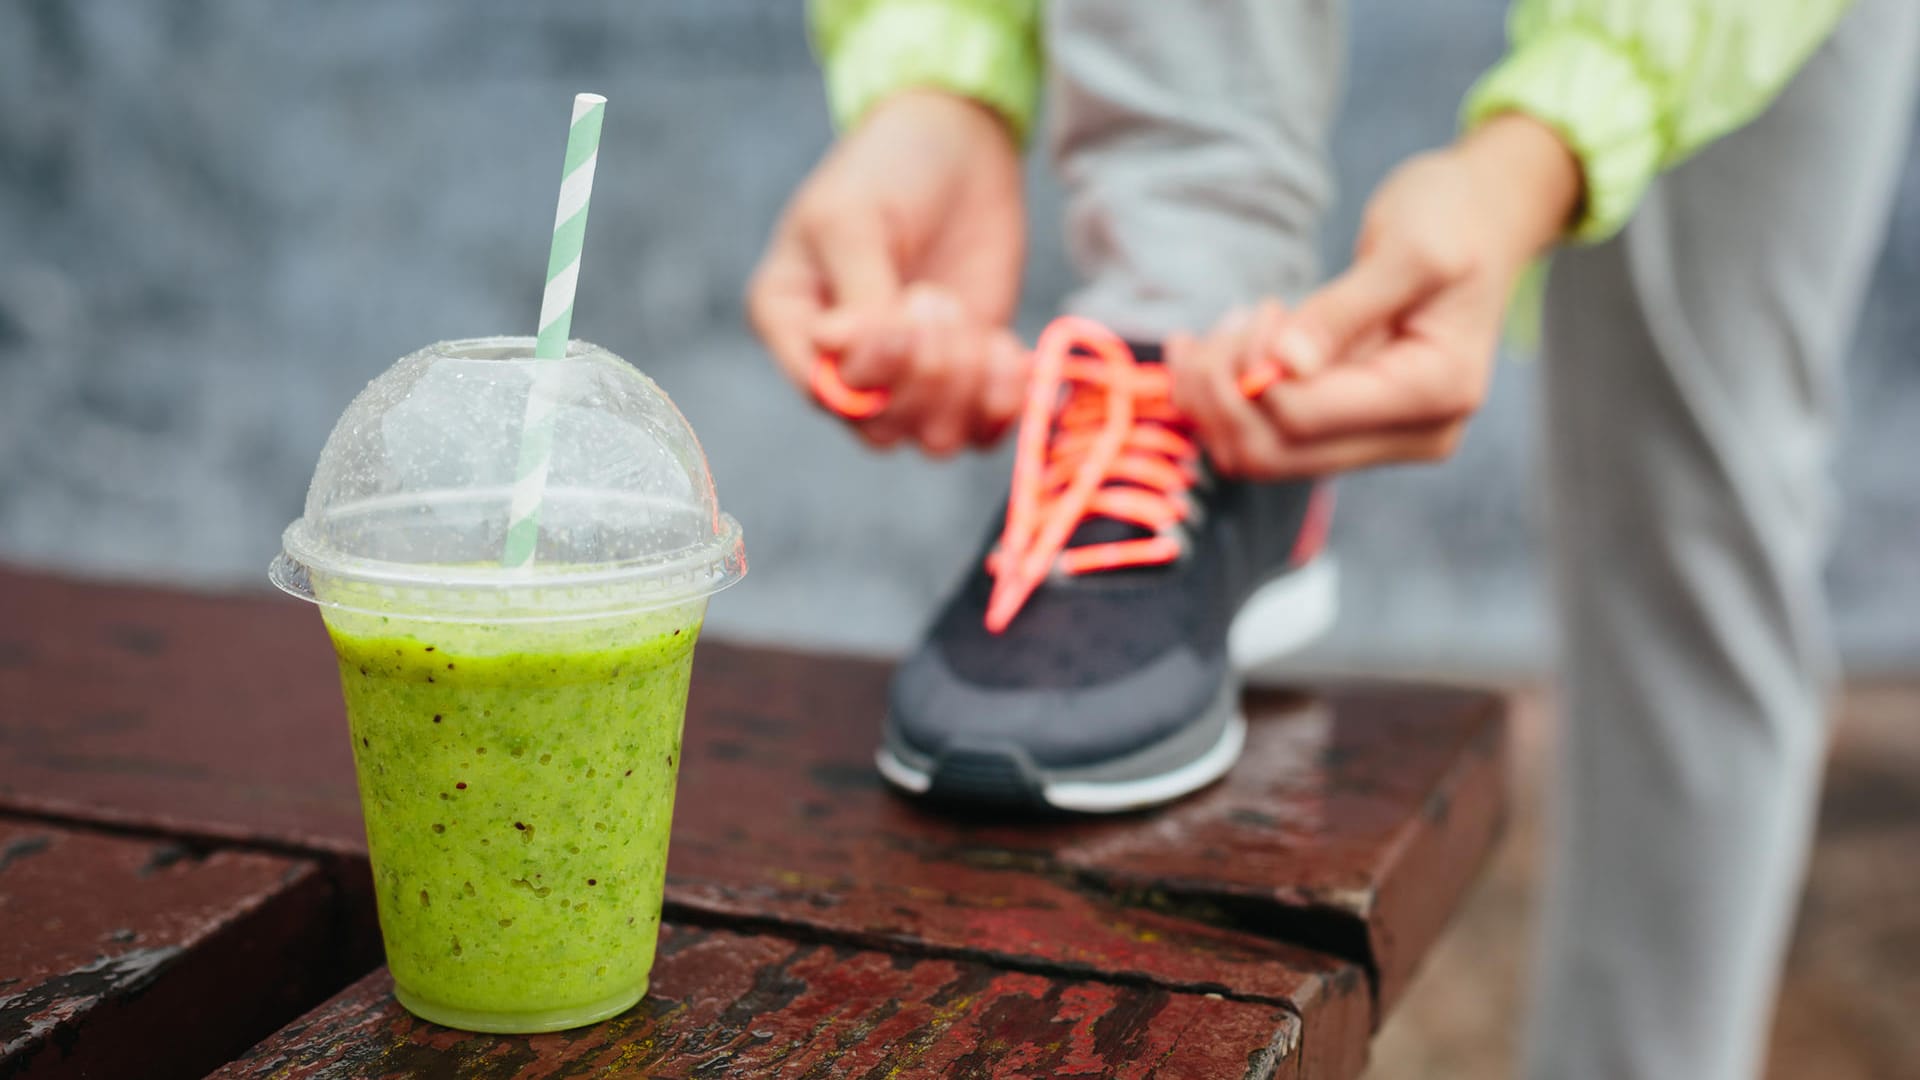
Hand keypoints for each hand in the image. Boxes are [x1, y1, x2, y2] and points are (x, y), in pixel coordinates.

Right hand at [746, 90, 1027, 453]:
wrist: (957, 143)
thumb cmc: (886, 168)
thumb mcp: (854, 218)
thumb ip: (857, 292)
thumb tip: (843, 355)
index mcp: (792, 323)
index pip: (823, 394)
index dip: (871, 372)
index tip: (899, 311)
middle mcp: (843, 365)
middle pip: (881, 430)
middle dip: (924, 375)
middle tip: (936, 297)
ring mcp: (907, 377)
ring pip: (933, 439)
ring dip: (964, 386)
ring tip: (965, 317)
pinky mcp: (965, 377)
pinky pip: (985, 432)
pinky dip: (1003, 400)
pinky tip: (1004, 348)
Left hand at [1170, 114, 1582, 477]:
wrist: (1481, 218)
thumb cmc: (1454, 219)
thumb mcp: (1409, 247)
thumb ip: (1344, 309)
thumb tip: (1285, 365)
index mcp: (1434, 393)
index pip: (1303, 419)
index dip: (1251, 375)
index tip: (1255, 312)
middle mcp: (1413, 434)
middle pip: (1274, 454)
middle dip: (1222, 396)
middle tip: (1219, 327)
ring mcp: (1381, 437)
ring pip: (1261, 453)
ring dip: (1217, 400)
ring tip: (1220, 331)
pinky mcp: (1351, 425)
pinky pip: (1271, 434)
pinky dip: (1230, 398)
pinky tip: (1222, 347)